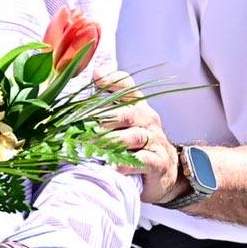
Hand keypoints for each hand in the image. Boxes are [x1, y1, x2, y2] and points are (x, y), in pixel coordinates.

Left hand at [94, 71, 181, 203]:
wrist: (165, 170)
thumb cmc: (137, 142)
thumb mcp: (124, 121)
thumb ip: (107, 104)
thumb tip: (89, 82)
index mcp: (137, 105)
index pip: (128, 85)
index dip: (112, 79)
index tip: (96, 77)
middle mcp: (148, 119)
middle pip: (126, 113)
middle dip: (103, 119)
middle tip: (82, 126)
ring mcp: (155, 140)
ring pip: (134, 137)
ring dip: (111, 141)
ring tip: (92, 146)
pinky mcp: (158, 162)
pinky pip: (143, 161)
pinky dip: (127, 163)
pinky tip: (113, 166)